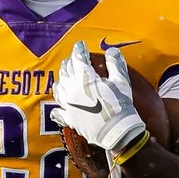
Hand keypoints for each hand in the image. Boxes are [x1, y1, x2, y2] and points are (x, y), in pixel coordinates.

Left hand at [51, 41, 149, 162]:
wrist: (117, 132)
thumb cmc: (120, 106)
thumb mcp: (121, 82)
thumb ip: (115, 64)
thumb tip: (112, 51)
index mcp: (84, 78)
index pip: (78, 58)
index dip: (79, 49)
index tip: (81, 45)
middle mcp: (71, 89)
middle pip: (66, 70)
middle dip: (70, 62)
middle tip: (74, 58)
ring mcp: (68, 104)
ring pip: (59, 87)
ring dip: (62, 78)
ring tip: (65, 75)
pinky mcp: (69, 118)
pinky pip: (59, 110)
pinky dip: (58, 105)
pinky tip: (58, 104)